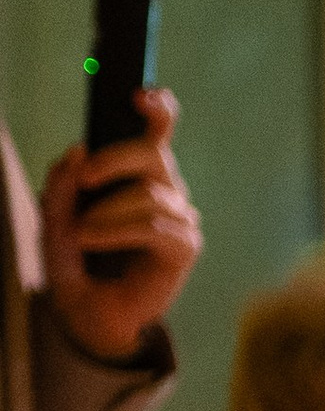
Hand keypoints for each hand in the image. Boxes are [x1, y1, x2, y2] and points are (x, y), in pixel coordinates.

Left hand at [42, 88, 201, 360]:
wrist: (88, 314)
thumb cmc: (76, 264)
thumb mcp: (55, 218)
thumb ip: (62, 185)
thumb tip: (77, 151)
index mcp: (139, 177)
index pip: (158, 134)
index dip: (159, 109)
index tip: (140, 95)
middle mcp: (165, 192)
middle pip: (154, 153)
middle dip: (116, 158)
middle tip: (85, 178)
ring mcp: (179, 220)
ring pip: (149, 194)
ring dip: (106, 211)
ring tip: (79, 232)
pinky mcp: (183, 248)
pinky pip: (152, 225)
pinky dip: (116, 230)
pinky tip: (92, 240)